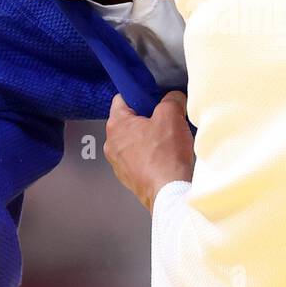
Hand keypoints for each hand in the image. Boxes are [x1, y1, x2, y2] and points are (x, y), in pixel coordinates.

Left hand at [105, 91, 195, 209]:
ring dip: (150, 138)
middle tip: (167, 120)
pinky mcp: (129, 178)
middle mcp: (111, 144)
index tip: (154, 97)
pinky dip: (151, 156)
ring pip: (135, 141)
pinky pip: (139, 159)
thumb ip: (171, 99)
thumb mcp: (172, 115)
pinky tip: (166, 158)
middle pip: (130, 121)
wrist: (169, 192)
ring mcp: (119, 163)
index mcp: (116, 125)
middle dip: (148, 118)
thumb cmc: (165, 155)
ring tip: (169, 141)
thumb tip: (174, 98)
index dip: (141, 94)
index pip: (122, 98)